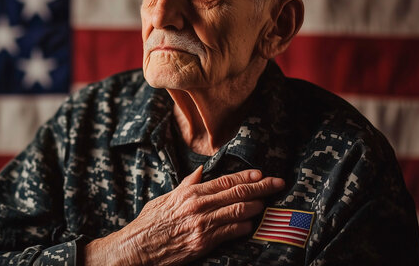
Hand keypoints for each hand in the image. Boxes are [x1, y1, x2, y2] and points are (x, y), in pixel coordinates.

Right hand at [83, 167, 284, 265]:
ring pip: (239, 210)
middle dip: (262, 187)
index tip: (262, 173)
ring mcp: (203, 223)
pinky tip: (250, 225)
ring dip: (256, 206)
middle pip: (238, 192)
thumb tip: (201, 171)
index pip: (226, 180)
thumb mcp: (166, 197)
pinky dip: (244, 227)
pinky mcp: (204, 242)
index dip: (248, 176)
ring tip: (266, 204)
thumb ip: (186, 184)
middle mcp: (199, 204)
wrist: (139, 247)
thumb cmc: (151, 222)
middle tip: (278, 183)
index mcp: (191, 192)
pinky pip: (231, 232)